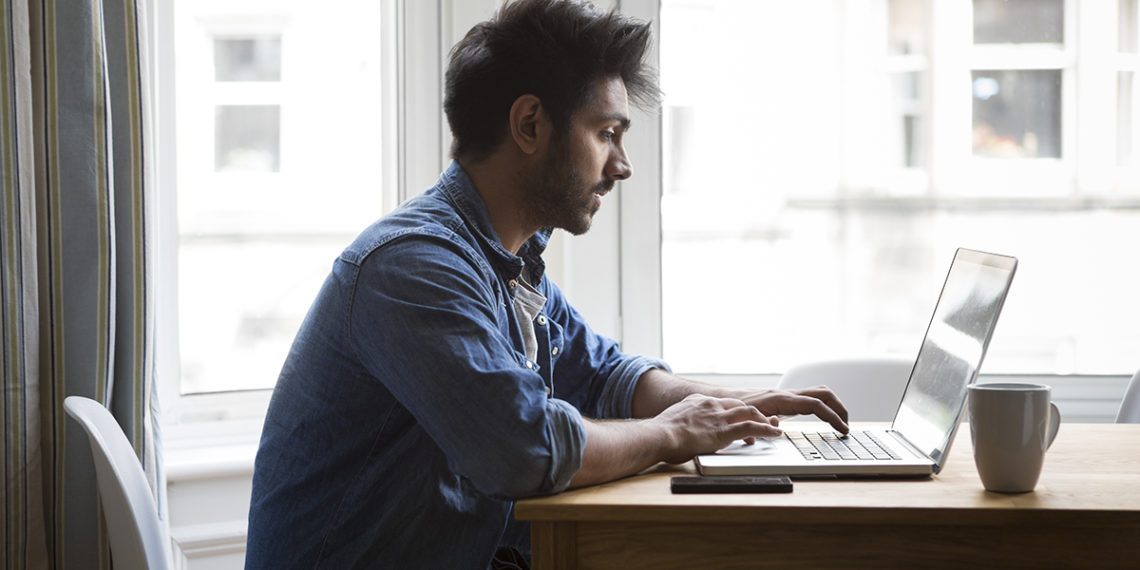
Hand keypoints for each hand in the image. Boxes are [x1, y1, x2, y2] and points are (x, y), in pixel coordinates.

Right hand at [652, 394, 781, 463]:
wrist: (659, 435)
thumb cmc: (660, 435)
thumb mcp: (672, 423)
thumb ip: (682, 425)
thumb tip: (680, 436)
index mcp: (698, 402)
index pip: (723, 403)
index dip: (734, 411)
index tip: (739, 418)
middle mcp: (711, 405)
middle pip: (739, 404)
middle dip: (753, 413)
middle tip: (762, 421)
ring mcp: (718, 416)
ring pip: (749, 412)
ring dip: (764, 420)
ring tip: (773, 427)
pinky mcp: (724, 430)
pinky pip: (751, 427)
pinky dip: (766, 430)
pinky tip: (774, 434)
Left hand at [733, 386, 849, 433]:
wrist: (730, 399)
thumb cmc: (739, 409)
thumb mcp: (749, 420)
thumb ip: (762, 423)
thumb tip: (776, 424)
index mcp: (782, 399)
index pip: (816, 405)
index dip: (832, 416)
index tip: (843, 429)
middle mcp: (789, 394)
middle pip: (824, 394)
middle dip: (840, 408)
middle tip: (846, 426)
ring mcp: (790, 395)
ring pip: (821, 393)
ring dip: (834, 405)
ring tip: (841, 423)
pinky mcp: (789, 399)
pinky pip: (813, 398)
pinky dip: (825, 406)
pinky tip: (826, 418)